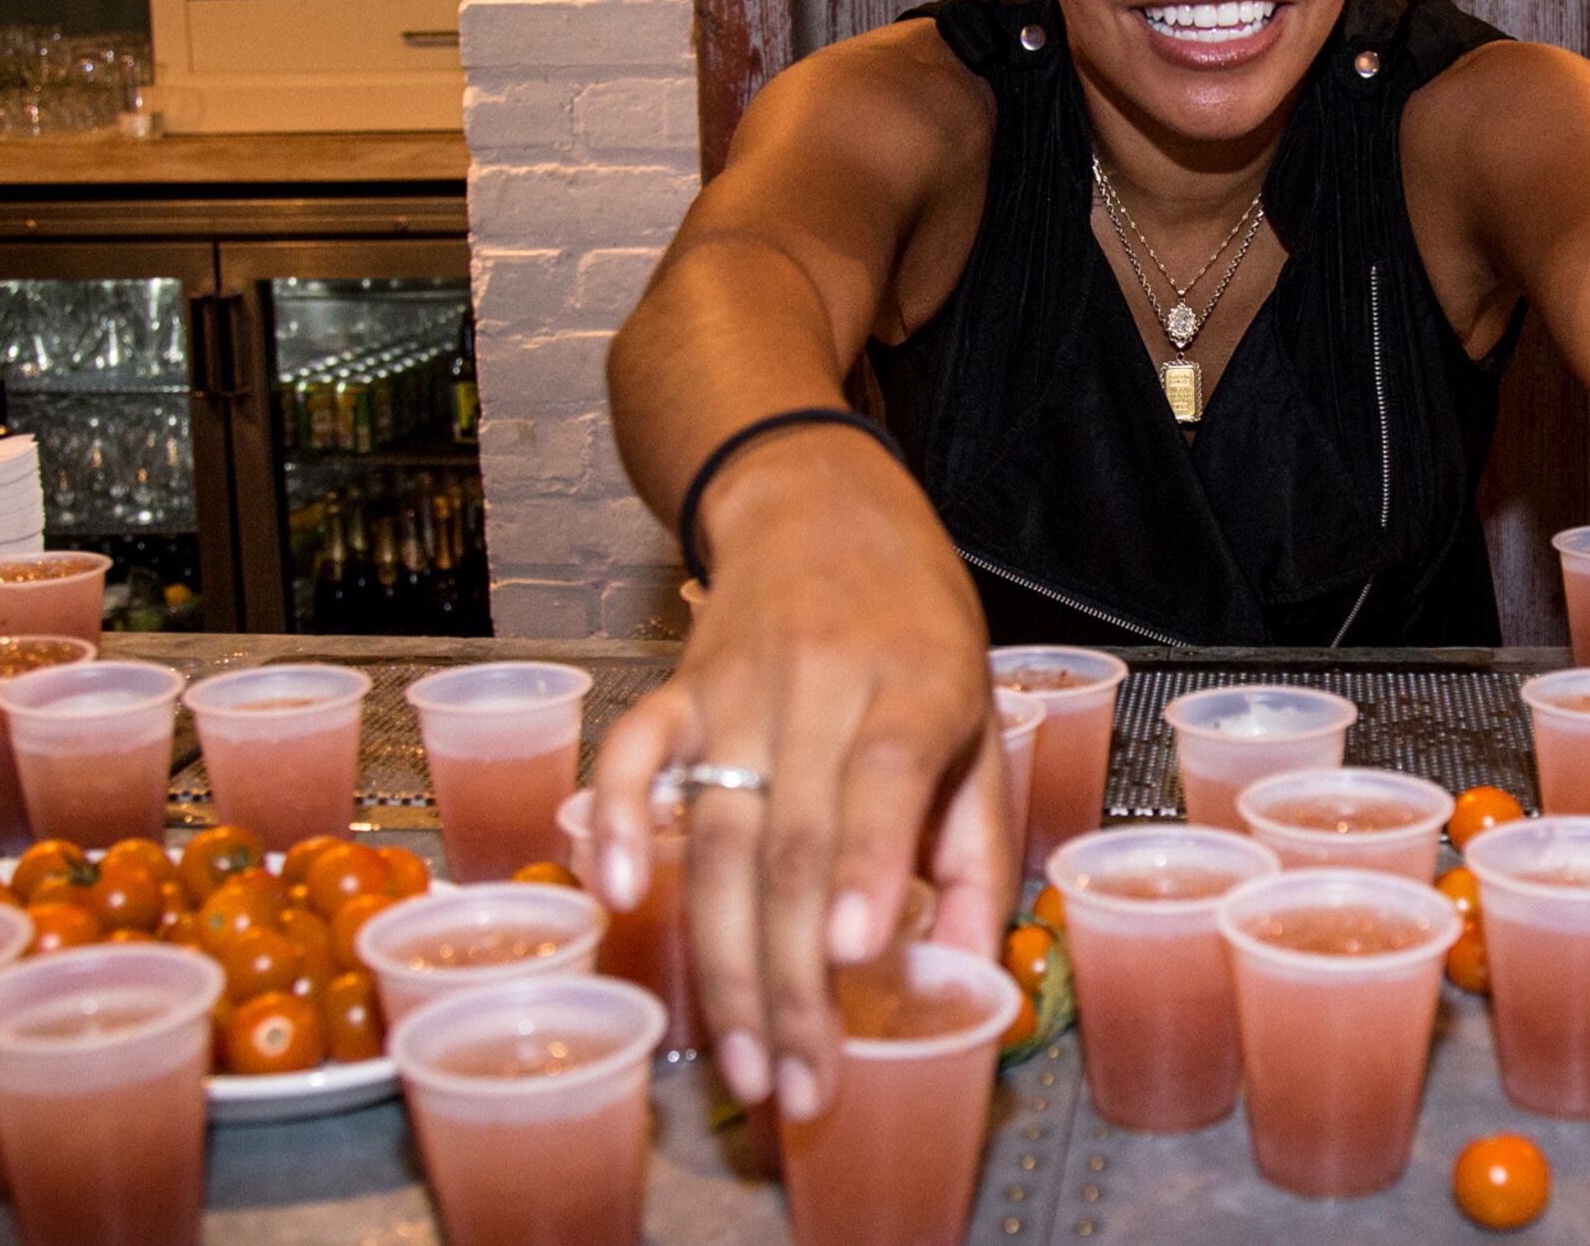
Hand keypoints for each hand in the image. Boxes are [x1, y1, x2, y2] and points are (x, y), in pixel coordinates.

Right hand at [584, 431, 1008, 1123]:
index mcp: (915, 686)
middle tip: (798, 1087)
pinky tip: (612, 896)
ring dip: (719, 959)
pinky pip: (632, 755)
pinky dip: (611, 820)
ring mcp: (736, 687)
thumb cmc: (918, 627)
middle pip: (789, 842)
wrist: (823, 501)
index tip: (852, 954)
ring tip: (741, 1060)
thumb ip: (973, 845)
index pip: (880, 778)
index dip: (864, 866)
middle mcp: (821, 685)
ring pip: (713, 833)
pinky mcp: (676, 687)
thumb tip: (965, 972)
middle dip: (789, 980)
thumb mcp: (978, 717)